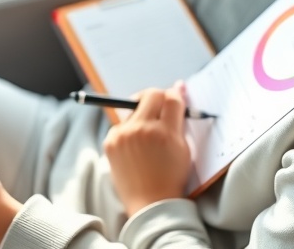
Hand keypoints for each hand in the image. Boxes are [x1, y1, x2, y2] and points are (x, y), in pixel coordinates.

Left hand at [103, 82, 191, 215]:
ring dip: (142, 114)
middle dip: (158, 97)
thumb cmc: (171, 176)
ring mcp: (123, 135)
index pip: (170, 97)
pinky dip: (129, 129)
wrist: (150, 203)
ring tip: (148, 134)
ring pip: (134, 109)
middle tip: (161, 107)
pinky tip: (136, 145)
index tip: (175, 99)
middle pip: (149, 95)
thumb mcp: (183, 147)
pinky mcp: (110, 142)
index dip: (175, 95)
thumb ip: (179, 118)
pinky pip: (121, 124)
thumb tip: (178, 90)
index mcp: (164, 132)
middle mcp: (141, 129)